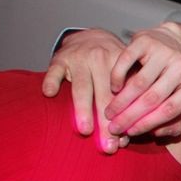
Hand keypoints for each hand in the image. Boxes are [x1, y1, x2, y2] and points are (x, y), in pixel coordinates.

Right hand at [41, 29, 128, 152]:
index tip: (123, 140)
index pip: (123, 96)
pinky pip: (54, 71)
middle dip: (106, 123)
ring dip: (83, 109)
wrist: (91, 36)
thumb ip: (129, 97)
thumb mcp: (125, 73)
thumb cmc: (111, 64)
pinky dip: (52, 81)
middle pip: (104, 96)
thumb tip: (130, 134)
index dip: (123, 119)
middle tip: (108, 145)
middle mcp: (101, 60)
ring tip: (85, 130)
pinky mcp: (60, 59)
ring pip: (82, 87)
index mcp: (121, 66)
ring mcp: (79, 59)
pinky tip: (49, 94)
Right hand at [98, 23, 180, 137]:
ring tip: (109, 113)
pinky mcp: (146, 40)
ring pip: (139, 83)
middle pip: (153, 98)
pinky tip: (113, 88)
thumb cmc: (173, 80)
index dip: (148, 124)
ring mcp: (165, 51)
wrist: (169, 43)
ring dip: (121, 101)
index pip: (170, 110)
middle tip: (114, 127)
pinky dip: (117, 77)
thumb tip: (156, 133)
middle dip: (130, 116)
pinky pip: (126, 61)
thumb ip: (173, 122)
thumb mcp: (178, 100)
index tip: (131, 133)